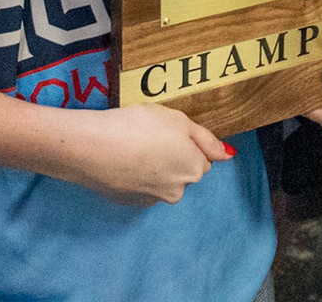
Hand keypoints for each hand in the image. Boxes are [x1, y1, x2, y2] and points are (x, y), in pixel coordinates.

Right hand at [59, 104, 231, 205]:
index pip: (201, 157)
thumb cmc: (138, 126)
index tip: (166, 131)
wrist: (92, 147)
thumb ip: (205, 139)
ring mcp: (152, 199)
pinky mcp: (129, 203)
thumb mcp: (178, 120)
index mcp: (193, 168)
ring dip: (153, 168)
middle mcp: (178, 190)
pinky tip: (121, 161)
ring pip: (161, 181)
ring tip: (132, 147)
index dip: (185, 142)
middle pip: (182, 171)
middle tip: (149, 137)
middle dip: (172, 157)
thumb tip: (228, 154)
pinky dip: (135, 176)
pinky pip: (140, 187)